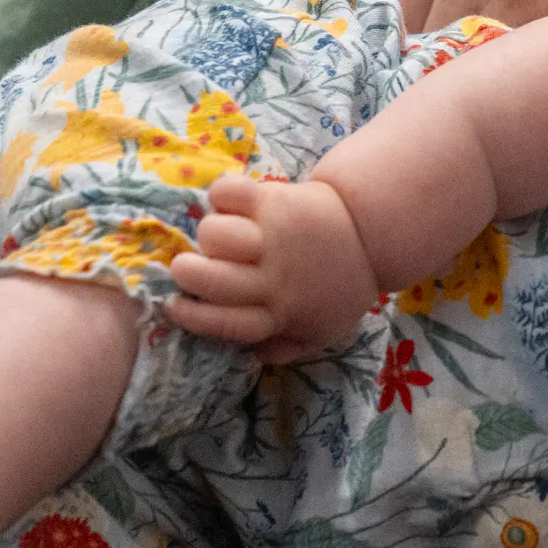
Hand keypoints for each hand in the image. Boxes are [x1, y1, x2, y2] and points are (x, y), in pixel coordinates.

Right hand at [168, 174, 384, 362]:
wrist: (371, 231)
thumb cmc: (339, 285)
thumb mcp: (322, 329)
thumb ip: (286, 348)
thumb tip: (251, 355)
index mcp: (279, 311)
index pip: (225, 323)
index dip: (193, 317)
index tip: (176, 307)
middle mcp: (272, 276)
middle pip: (209, 279)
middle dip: (187, 273)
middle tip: (190, 268)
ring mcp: (274, 235)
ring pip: (215, 234)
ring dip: (209, 234)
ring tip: (222, 235)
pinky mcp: (275, 199)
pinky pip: (229, 191)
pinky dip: (222, 193)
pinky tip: (231, 202)